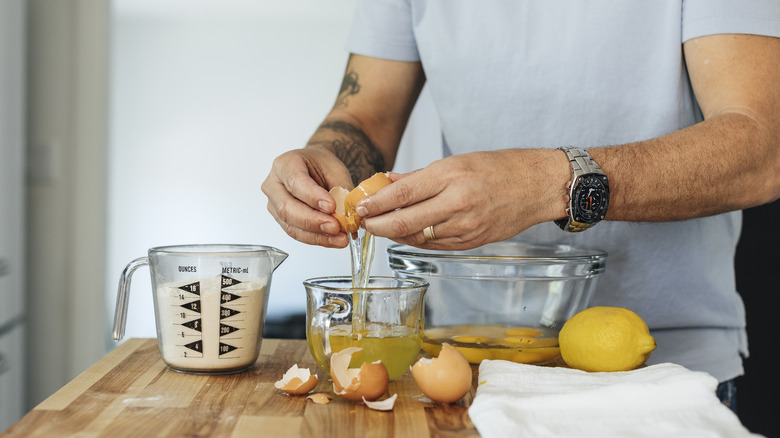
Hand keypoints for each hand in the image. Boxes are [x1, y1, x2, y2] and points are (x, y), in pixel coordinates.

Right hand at [261, 145, 352, 247]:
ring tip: (338, 237)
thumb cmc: (320, 165)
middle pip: (287, 208)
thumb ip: (341, 190)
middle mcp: (274, 184)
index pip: (295, 182)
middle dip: (313, 221)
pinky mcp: (281, 220)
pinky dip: (316, 239)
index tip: (331, 206)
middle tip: (335, 226)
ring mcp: (274, 204)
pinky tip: (332, 239)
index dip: (313, 197)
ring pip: (290, 225)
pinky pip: (296, 233)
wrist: (313, 167)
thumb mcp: (335, 170)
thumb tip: (347, 213)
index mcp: (285, 164)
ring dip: (316, 235)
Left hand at [357, 149, 567, 249]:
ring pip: (418, 237)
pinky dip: (417, 240)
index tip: (362, 206)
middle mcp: (457, 203)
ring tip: (382, 227)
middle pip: (405, 221)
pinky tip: (407, 233)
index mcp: (451, 176)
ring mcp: (466, 226)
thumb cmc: (500, 168)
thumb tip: (387, 182)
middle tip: (365, 223)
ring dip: (396, 234)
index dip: (376, 203)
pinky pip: (435, 244)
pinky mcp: (472, 241)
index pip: (402, 193)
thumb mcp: (457, 161)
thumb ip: (420, 176)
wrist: (538, 186)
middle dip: (379, 225)